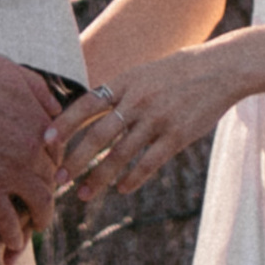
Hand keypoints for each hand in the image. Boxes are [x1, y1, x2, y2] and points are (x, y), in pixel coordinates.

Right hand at [0, 56, 56, 264]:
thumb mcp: (14, 71)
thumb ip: (38, 89)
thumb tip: (56, 105)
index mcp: (40, 123)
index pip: (57, 153)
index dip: (51, 165)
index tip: (45, 172)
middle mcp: (33, 151)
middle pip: (51, 180)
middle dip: (49, 193)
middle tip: (43, 203)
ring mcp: (12, 173)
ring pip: (39, 205)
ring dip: (40, 220)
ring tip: (35, 227)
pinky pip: (8, 222)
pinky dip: (13, 237)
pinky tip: (13, 244)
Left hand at [44, 51, 235, 200]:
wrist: (218, 69)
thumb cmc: (177, 72)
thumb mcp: (143, 73)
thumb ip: (120, 91)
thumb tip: (90, 108)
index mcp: (126, 81)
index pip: (87, 103)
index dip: (65, 122)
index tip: (46, 140)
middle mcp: (137, 99)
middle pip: (98, 134)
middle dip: (75, 159)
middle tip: (58, 180)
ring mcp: (157, 119)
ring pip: (120, 155)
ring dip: (99, 177)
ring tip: (84, 194)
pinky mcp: (176, 137)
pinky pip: (148, 164)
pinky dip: (131, 180)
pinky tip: (121, 190)